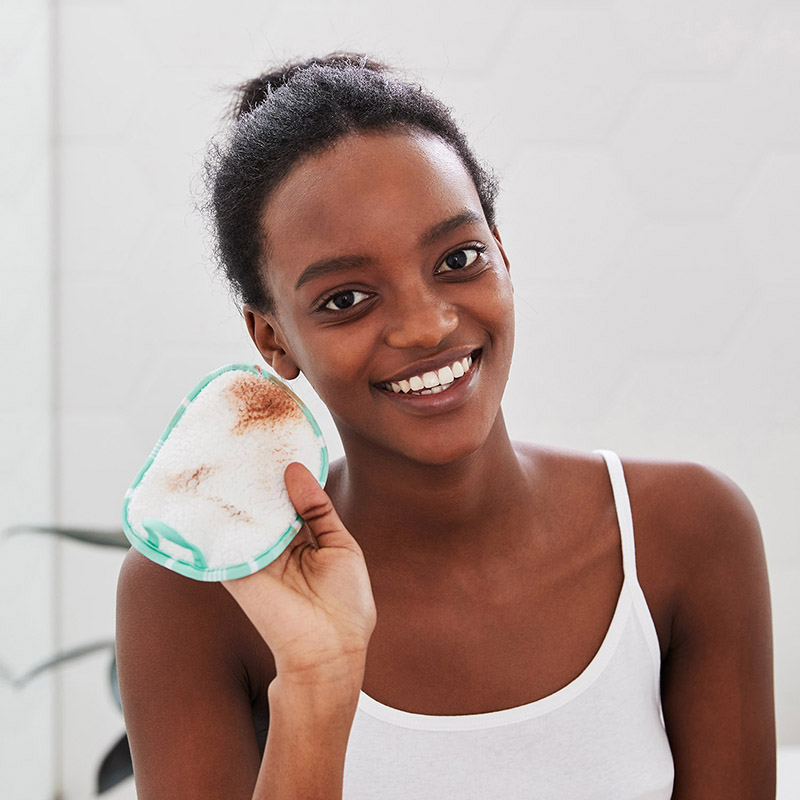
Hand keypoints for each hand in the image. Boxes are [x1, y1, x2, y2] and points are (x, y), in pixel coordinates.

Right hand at [222, 462, 376, 685]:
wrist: (330, 651)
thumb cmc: (345, 603)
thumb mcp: (341, 546)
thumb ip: (318, 508)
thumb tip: (295, 469)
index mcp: (301, 540)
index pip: (287, 499)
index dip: (282, 474)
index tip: (276, 442)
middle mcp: (274, 545)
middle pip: (262, 504)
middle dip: (257, 476)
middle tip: (249, 436)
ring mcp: (254, 556)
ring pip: (243, 515)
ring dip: (238, 488)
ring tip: (232, 448)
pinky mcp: (236, 568)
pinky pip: (225, 535)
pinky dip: (220, 511)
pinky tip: (218, 480)